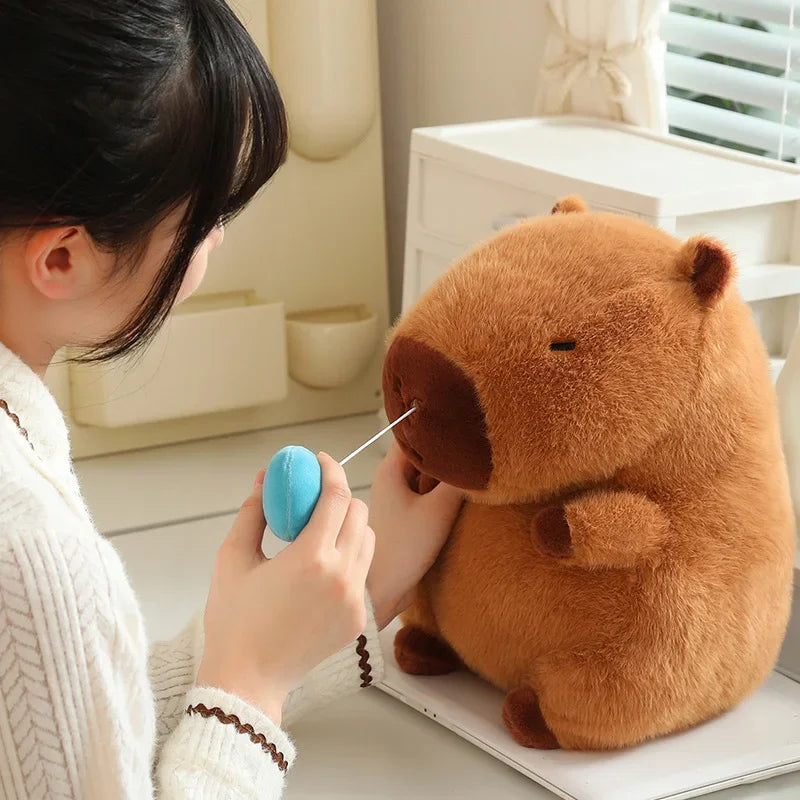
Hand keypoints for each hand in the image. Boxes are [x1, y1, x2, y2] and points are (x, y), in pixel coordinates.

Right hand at [197, 454, 374, 724]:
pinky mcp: (358, 618)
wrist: (247, 680)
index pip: (337, 497)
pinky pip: (363, 573)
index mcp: (311, 558)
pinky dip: (350, 558)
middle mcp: (342, 576)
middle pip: (360, 514)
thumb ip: (253, 512)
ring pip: (369, 542)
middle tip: (318, 496)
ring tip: (321, 530)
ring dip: (351, 526)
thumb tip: (264, 478)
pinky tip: (323, 565)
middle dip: (342, 497)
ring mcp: (355, 600)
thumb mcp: (232, 558)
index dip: (331, 470)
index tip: (320, 460)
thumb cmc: (233, 619)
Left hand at [367, 442, 463, 628]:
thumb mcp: (437, 511)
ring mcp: (398, 500)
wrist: (383, 591)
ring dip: (446, 478)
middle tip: (476, 451)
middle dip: (446, 455)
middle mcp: (391, 481)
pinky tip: (461, 502)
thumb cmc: (403, 549)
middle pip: (422, 455)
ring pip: (426, 477)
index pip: (413, 434)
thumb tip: (476, 458)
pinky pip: (426, 497)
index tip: (462, 427)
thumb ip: (457, 482)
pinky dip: (442, 496)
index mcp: (390, 470)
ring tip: (473, 476)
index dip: (436, 428)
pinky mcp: (406, 519)